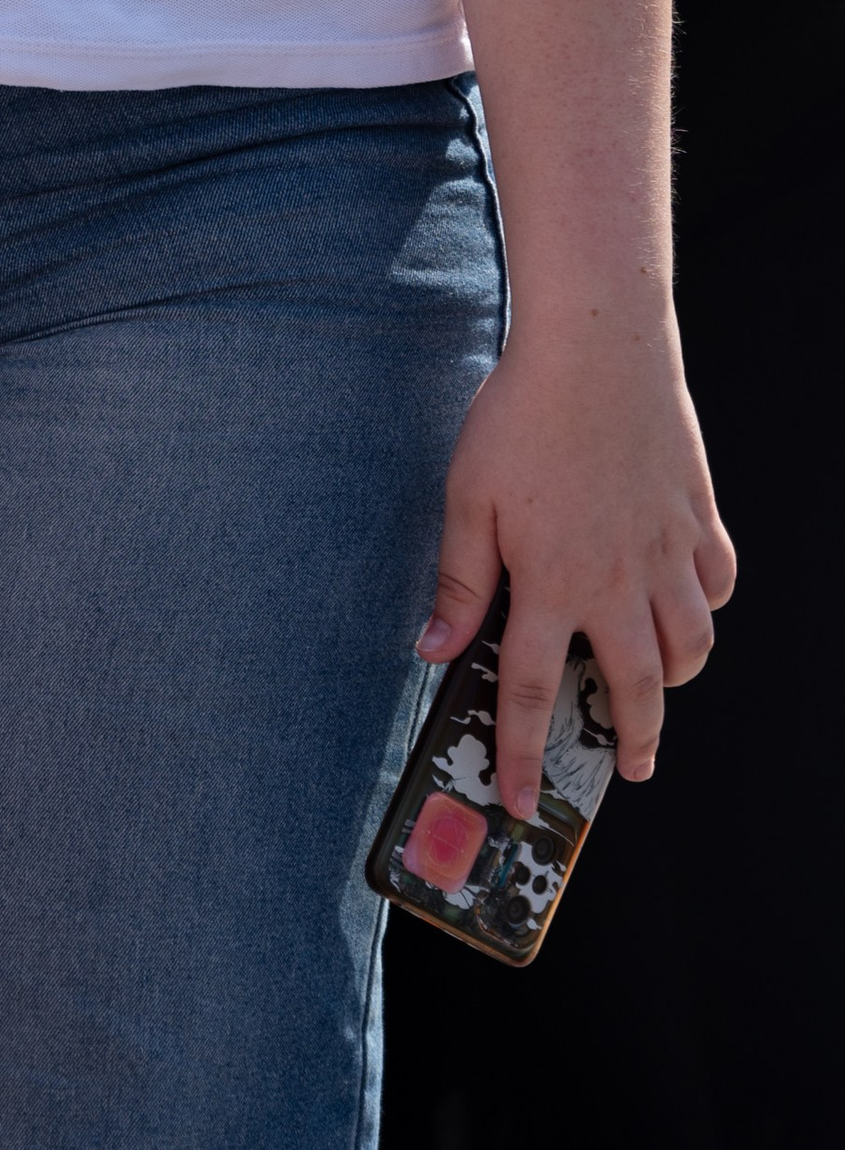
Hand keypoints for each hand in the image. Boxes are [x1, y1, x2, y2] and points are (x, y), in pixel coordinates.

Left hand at [421, 326, 733, 813]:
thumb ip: (460, 582)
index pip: (532, 694)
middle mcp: (617, 582)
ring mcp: (666, 551)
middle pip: (634, 689)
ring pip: (690, 644)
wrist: (597, 347)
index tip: (521, 802)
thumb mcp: (467, 497)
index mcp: (552, 584)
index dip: (523, 757)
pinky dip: (706, 603)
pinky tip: (687, 601)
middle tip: (628, 768)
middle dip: (633, 741)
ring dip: (675, 678)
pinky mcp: (696, 515)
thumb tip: (433, 650)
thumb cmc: (519, 416)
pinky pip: (716, 581)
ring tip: (657, 689)